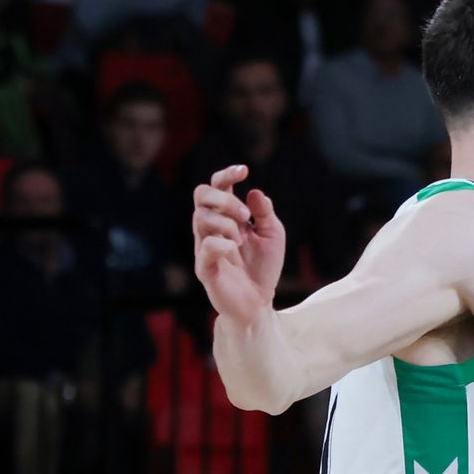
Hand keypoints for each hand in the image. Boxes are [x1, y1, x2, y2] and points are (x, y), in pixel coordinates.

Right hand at [193, 165, 286, 328]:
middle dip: (224, 198)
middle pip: (201, 195)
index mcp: (226, 216)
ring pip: (201, 218)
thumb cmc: (262, 268)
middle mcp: (211, 228)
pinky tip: (234, 250)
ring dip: (226, 223)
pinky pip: (205, 246)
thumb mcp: (273, 236)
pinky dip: (222, 243)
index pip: (216, 186)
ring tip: (242, 241)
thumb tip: (255, 192)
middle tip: (246, 216)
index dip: (226, 175)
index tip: (244, 171)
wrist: (258, 303)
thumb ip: (265, 213)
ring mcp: (204, 246)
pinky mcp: (204, 268)